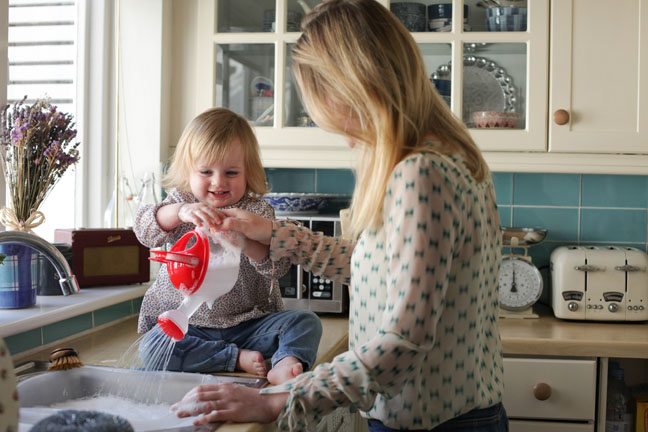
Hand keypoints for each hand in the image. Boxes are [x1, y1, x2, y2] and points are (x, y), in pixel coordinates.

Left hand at [171, 383, 286, 424]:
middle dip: (185, 403)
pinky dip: (204, 418)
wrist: (268, 402)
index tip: (181, 402)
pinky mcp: (233, 411)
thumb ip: (223, 393)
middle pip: (200, 396)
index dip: (188, 395)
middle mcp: (225, 392)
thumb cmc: (253, 398)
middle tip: (174, 409)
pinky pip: (215, 414)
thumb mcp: (236, 391)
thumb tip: (209, 397)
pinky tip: (196, 421)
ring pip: (204, 405)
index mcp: (225, 386)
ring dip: (190, 410)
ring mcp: (229, 401)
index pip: (202, 389)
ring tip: (179, 415)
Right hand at [178, 202, 225, 231]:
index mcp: (205, 206)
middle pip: (209, 211)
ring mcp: (195, 210)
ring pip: (202, 214)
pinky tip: (200, 226)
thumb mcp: (203, 210)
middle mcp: (201, 207)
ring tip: (211, 226)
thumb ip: (211, 213)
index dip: (219, 213)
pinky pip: (193, 218)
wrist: (182, 209)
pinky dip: (197, 222)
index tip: (224, 218)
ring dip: (207, 220)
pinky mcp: (189, 215)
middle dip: (215, 216)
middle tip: (219, 222)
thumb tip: (222, 218)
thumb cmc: (196, 211)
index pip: (213, 209)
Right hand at [213, 208, 272, 244]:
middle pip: (220, 219)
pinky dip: (226, 233)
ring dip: (220, 230)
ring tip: (216, 237)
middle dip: (215, 226)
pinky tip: (224, 238)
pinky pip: (230, 230)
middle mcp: (235, 215)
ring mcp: (238, 222)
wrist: (272, 234)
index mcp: (235, 212)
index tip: (209, 228)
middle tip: (212, 234)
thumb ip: (231, 224)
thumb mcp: (245, 226)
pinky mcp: (241, 228)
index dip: (212, 220)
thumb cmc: (260, 229)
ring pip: (224, 225)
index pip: (219, 214)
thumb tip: (216, 225)